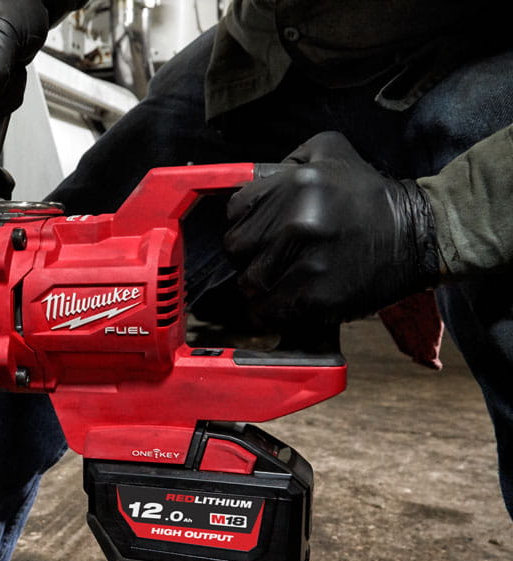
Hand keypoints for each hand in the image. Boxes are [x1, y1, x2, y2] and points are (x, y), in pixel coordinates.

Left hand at [224, 131, 439, 326]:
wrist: (421, 234)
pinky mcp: (316, 297)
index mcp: (295, 185)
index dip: (246, 222)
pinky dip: (269, 311)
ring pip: (248, 282)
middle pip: (237, 248)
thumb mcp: (332, 154)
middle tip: (272, 257)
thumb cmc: (370, 197)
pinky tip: (287, 302)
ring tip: (283, 279)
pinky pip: (267, 311)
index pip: (235, 210)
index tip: (262, 231)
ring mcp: (306, 261)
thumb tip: (249, 180)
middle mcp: (297, 221)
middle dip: (250, 254)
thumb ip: (287, 160)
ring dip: (259, 285)